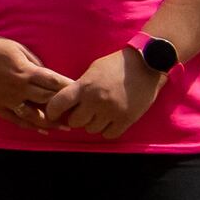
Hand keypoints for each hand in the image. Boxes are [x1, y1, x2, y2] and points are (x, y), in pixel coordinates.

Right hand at [0, 34, 72, 126]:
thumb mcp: (19, 49)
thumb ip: (35, 63)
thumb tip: (49, 75)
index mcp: (25, 71)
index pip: (54, 83)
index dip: (69, 89)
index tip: (82, 94)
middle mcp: (17, 87)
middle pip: (47, 101)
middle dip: (64, 107)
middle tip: (80, 113)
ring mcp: (6, 98)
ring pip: (33, 116)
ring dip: (51, 122)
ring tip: (65, 127)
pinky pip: (16, 120)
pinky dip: (30, 126)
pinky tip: (42, 130)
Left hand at [42, 47, 168, 140]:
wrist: (146, 64)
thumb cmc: (117, 64)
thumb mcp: (93, 70)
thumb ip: (80, 86)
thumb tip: (67, 103)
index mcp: (84, 86)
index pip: (58, 104)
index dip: (53, 111)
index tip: (54, 113)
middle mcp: (95, 101)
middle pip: (74, 122)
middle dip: (77, 118)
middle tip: (84, 111)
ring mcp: (111, 112)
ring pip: (91, 130)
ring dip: (93, 124)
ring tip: (101, 113)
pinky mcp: (126, 120)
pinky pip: (108, 135)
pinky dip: (108, 129)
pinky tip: (111, 120)